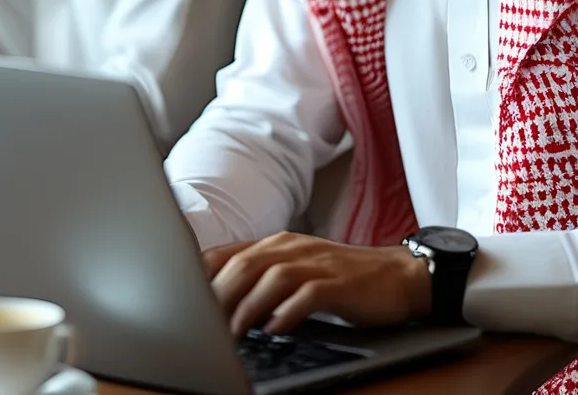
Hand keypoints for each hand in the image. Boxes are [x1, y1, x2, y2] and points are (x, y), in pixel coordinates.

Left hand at [203, 231, 430, 336]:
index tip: (182, 296)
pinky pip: (307, 295)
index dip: (202, 273)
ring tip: (233, 334)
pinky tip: (276, 329)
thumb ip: (262, 277)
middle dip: (218, 294)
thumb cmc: (341, 278)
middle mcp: (292, 247)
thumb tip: (221, 302)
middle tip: (202, 324)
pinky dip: (287, 312)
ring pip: (270, 278)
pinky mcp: (338, 283)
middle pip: (244, 264)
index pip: (229, 252)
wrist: (396, 275)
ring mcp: (316, 263)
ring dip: (248, 307)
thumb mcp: (296, 270)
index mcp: (277, 244)